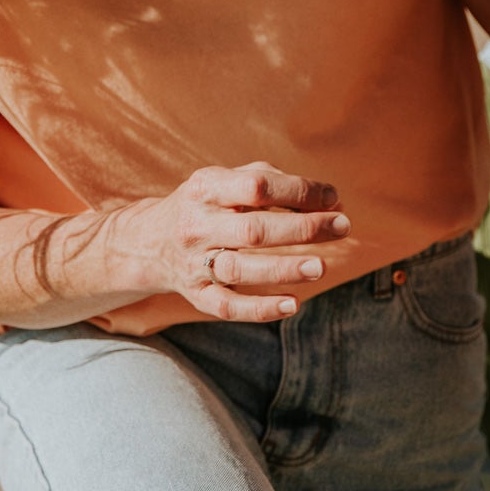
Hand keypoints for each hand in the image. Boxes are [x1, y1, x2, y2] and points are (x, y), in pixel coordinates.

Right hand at [119, 161, 350, 321]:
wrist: (146, 242)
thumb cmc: (207, 204)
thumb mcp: (228, 181)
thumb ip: (275, 183)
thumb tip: (331, 199)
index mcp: (207, 187)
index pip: (257, 187)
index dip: (299, 191)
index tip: (333, 198)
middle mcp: (197, 224)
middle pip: (252, 229)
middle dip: (302, 229)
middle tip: (342, 227)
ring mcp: (193, 262)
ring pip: (239, 270)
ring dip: (283, 270)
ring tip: (321, 267)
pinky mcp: (195, 294)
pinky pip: (227, 307)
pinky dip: (260, 309)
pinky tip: (292, 305)